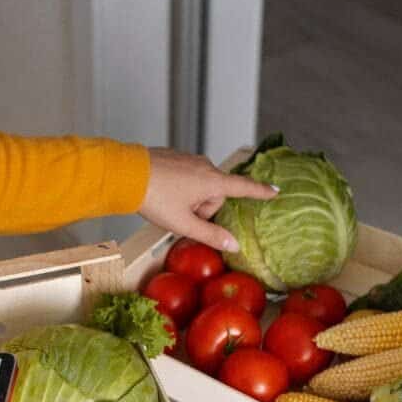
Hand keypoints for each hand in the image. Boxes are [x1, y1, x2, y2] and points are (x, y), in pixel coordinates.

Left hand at [138, 148, 277, 251]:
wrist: (126, 174)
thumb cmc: (154, 198)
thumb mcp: (183, 223)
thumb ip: (210, 235)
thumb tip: (233, 245)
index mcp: (211, 181)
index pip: (243, 188)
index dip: (260, 192)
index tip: (275, 191)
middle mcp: (204, 165)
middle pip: (215, 194)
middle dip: (203, 208)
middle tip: (181, 216)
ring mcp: (189, 158)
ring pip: (199, 186)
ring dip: (190, 199)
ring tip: (168, 203)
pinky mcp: (176, 156)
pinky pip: (186, 176)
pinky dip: (179, 187)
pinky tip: (163, 192)